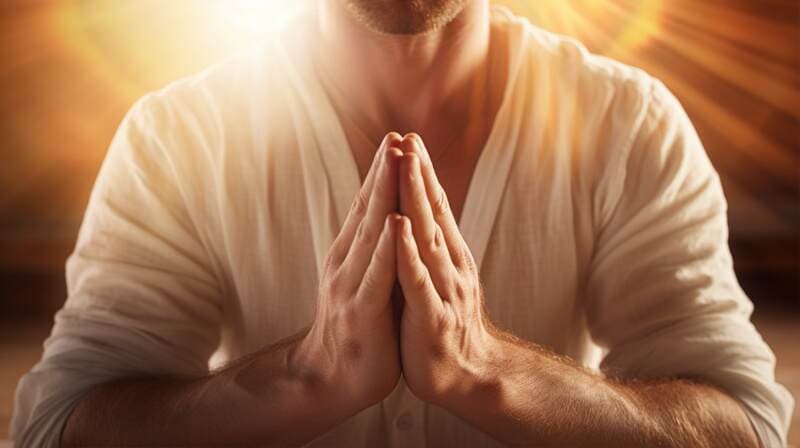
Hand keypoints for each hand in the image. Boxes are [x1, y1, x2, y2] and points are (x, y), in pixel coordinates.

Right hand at [291, 132, 404, 408]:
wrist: (330, 379)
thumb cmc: (357, 328)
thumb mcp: (363, 281)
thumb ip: (374, 252)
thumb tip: (392, 219)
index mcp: (351, 255)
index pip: (368, 207)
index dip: (382, 173)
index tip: (398, 139)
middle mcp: (347, 263)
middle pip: (368, 210)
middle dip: (384, 172)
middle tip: (397, 136)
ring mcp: (351, 285)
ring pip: (371, 232)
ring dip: (384, 195)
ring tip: (395, 162)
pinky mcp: (361, 311)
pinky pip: (377, 274)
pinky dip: (387, 247)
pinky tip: (395, 223)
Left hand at [395, 134, 501, 404]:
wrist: (465, 376)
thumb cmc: (443, 324)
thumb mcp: (439, 279)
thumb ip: (430, 247)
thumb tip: (416, 214)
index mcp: (448, 256)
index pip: (434, 207)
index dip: (421, 173)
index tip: (407, 139)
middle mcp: (450, 265)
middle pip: (432, 213)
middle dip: (418, 174)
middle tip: (407, 138)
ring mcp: (443, 289)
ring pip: (427, 236)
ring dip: (415, 199)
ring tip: (404, 165)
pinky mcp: (432, 316)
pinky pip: (418, 279)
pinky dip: (407, 251)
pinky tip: (399, 226)